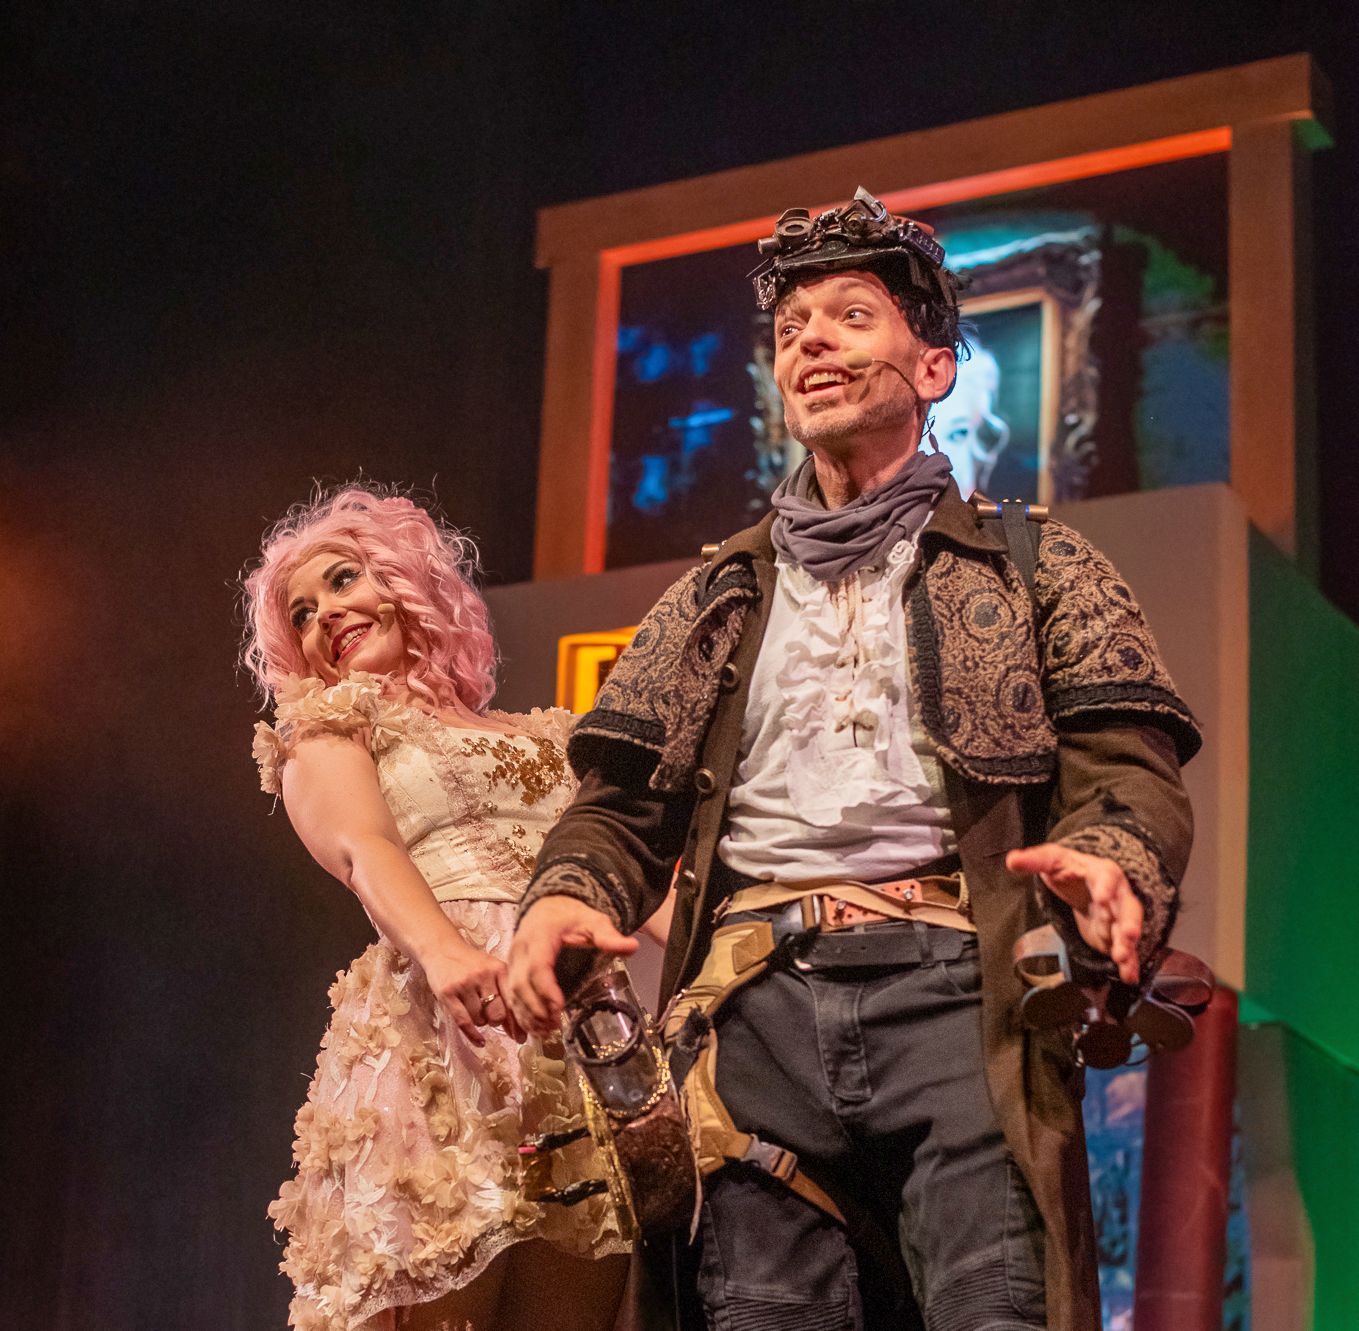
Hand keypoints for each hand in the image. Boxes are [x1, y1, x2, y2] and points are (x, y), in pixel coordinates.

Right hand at [422, 942, 525, 1046]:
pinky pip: (463, 1022)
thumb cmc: (472, 964)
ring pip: (480, 1019)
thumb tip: (520, 1028)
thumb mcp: (492, 970)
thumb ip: (505, 994)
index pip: (512, 1001)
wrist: (442, 949)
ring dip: (480, 1021)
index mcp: (499, 969)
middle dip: (497, 1021)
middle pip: (497, 1014)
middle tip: (492, 1017)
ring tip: (475, 1009)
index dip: (518, 1022)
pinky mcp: (447, 993)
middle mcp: (483, 976)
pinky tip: (480, 1042)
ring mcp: (464, 984)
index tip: (522, 1037)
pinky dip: (473, 1035)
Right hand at [507, 897, 637, 1036]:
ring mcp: (512, 959)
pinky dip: (520, 1013)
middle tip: (555, 1024)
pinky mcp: (511, 970)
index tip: (560, 1007)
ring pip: (512, 991)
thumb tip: (632, 946)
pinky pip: (510, 994)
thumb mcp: (593, 921)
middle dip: (536, 1007)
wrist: (548, 907)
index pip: (537, 966)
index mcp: (539, 935)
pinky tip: (535, 1027)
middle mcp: (520, 948)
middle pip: (520, 983)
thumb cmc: (570, 916)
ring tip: (546, 1030)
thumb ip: (609, 936)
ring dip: (527, 1014)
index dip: (546, 989)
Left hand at [1006, 843, 1141, 984]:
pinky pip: (1126, 950)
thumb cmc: (1068, 869)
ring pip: (1127, 930)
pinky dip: (1129, 964)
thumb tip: (1011, 860)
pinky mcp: (1116, 935)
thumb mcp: (1051, 861)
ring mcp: (1118, 916)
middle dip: (1129, 921)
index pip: (1106, 876)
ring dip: (1127, 945)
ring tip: (1121, 958)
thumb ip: (1034, 861)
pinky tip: (1127, 976)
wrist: (1080, 883)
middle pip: (1128, 907)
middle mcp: (1116, 894)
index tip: (1101, 897)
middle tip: (1128, 934)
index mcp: (1100, 872)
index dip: (1106, 886)